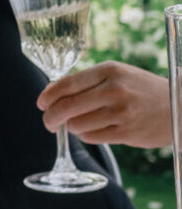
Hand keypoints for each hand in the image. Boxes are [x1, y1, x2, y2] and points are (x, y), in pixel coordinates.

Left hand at [38, 62, 173, 147]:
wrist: (181, 106)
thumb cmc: (142, 90)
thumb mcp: (118, 75)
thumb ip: (88, 82)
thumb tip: (51, 93)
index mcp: (109, 71)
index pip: (66, 84)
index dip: (47, 96)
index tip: (40, 104)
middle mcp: (114, 90)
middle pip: (66, 107)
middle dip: (51, 117)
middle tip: (49, 123)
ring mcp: (122, 112)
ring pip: (77, 125)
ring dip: (72, 128)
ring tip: (80, 125)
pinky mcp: (127, 132)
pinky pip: (92, 137)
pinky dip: (87, 136)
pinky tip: (94, 131)